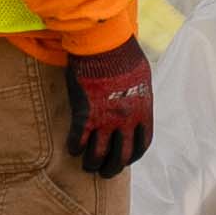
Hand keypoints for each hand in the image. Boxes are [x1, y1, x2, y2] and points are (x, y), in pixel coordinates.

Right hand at [62, 38, 156, 175]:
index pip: (142, 143)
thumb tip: (135, 102)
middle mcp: (127, 119)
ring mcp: (106, 118)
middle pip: (122, 156)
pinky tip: (72, 148)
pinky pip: (79, 141)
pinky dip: (75, 148)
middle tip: (104, 171)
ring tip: (87, 165)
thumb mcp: (140, 76)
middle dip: (113, 168)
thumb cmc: (123, 53)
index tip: (125, 159)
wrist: (104, 42)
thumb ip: (138, 95)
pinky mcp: (85, 114)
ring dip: (92, 164)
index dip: (133, 156)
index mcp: (143, 109)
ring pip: (99, 155)